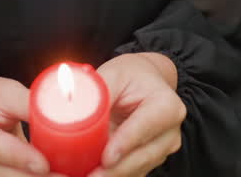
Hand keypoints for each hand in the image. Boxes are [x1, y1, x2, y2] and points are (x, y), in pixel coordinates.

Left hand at [89, 53, 185, 176]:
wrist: (146, 81)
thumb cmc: (131, 76)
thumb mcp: (114, 74)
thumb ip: (98, 90)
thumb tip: (71, 105)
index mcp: (166, 105)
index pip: (145, 127)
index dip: (124, 144)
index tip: (106, 159)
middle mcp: (169, 131)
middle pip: (142, 156)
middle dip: (114, 170)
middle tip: (88, 176)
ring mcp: (162, 149)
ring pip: (136, 170)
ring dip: (110, 175)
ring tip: (84, 175)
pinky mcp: (150, 160)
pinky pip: (130, 173)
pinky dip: (111, 175)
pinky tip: (91, 174)